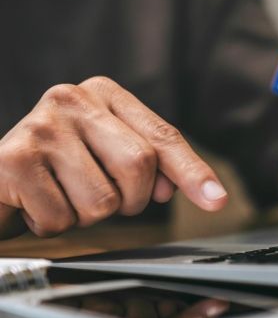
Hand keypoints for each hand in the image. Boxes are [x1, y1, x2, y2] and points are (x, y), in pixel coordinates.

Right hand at [0, 76, 227, 237]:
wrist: (0, 176)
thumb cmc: (61, 165)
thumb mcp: (110, 154)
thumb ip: (150, 165)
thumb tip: (169, 188)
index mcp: (104, 94)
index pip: (162, 137)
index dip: (191, 171)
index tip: (216, 200)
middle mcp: (72, 98)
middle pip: (139, 165)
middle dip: (129, 199)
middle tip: (104, 195)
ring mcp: (42, 125)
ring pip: (103, 200)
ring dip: (88, 215)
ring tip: (64, 194)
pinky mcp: (13, 158)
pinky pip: (62, 219)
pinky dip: (55, 224)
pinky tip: (38, 202)